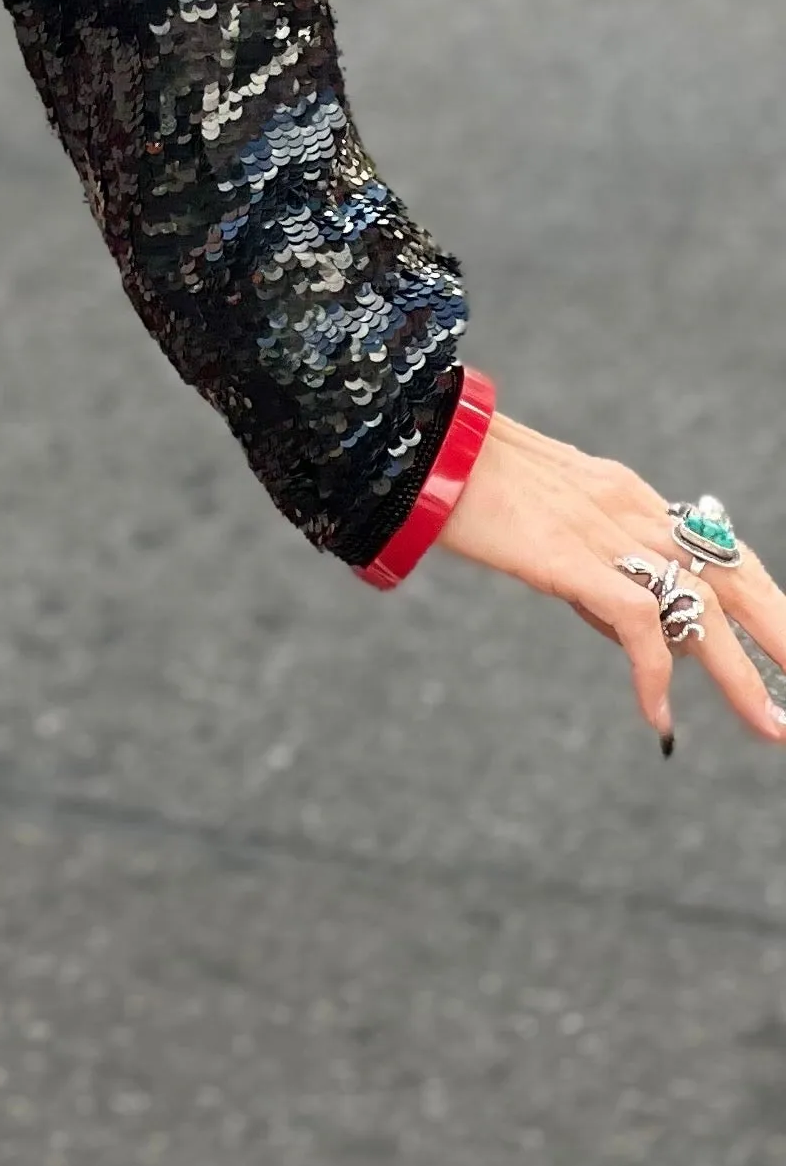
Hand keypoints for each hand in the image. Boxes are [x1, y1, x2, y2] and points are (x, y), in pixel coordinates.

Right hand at [439, 409, 785, 750]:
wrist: (416, 439)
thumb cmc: (462, 476)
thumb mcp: (544, 519)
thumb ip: (592, 566)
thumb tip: (629, 631)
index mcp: (625, 493)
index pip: (717, 548)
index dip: (760, 598)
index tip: (780, 641)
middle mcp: (630, 507)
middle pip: (734, 574)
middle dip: (779, 633)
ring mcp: (604, 529)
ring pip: (701, 606)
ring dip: (741, 675)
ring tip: (770, 726)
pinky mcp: (571, 555)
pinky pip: (636, 622)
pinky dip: (654, 675)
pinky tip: (658, 720)